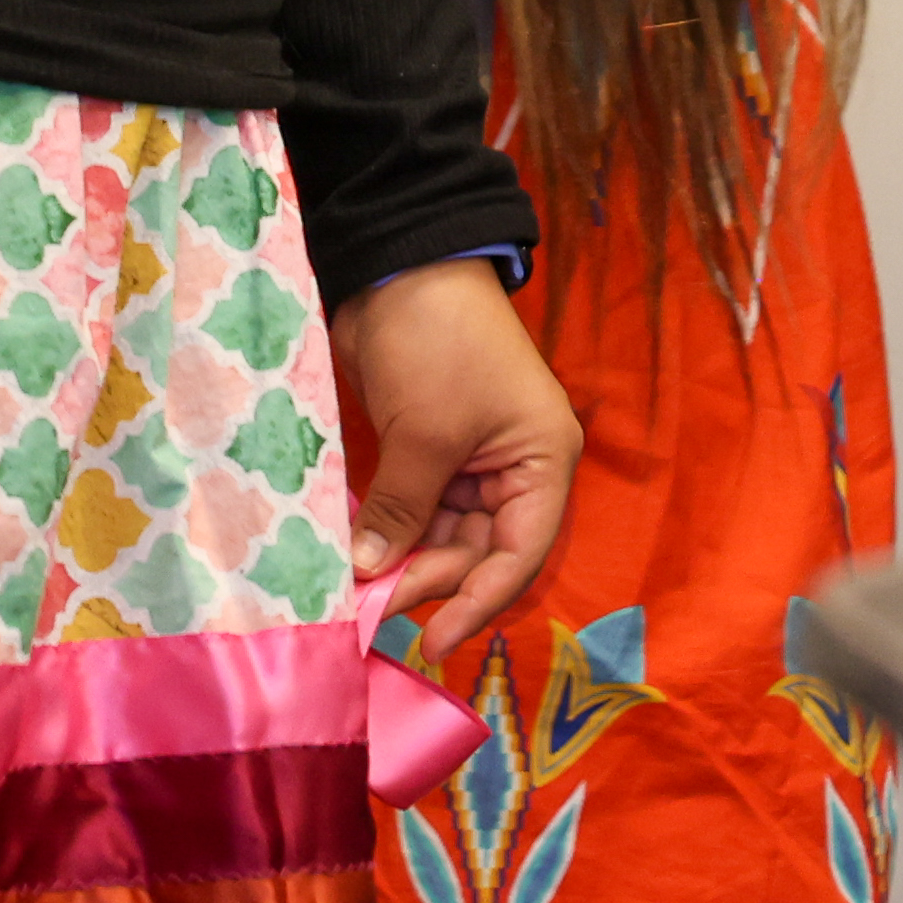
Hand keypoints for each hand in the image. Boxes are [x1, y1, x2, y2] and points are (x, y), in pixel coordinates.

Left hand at [331, 260, 581, 660]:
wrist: (397, 261)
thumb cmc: (436, 343)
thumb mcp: (424, 433)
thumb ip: (403, 509)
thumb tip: (370, 574)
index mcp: (543, 463)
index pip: (518, 556)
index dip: (477, 603)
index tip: (433, 641)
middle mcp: (515, 469)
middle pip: (479, 552)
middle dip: (430, 579)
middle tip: (374, 607)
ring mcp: (472, 458)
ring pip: (444, 534)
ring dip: (406, 559)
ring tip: (360, 588)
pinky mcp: (429, 445)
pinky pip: (417, 505)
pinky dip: (392, 528)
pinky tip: (359, 552)